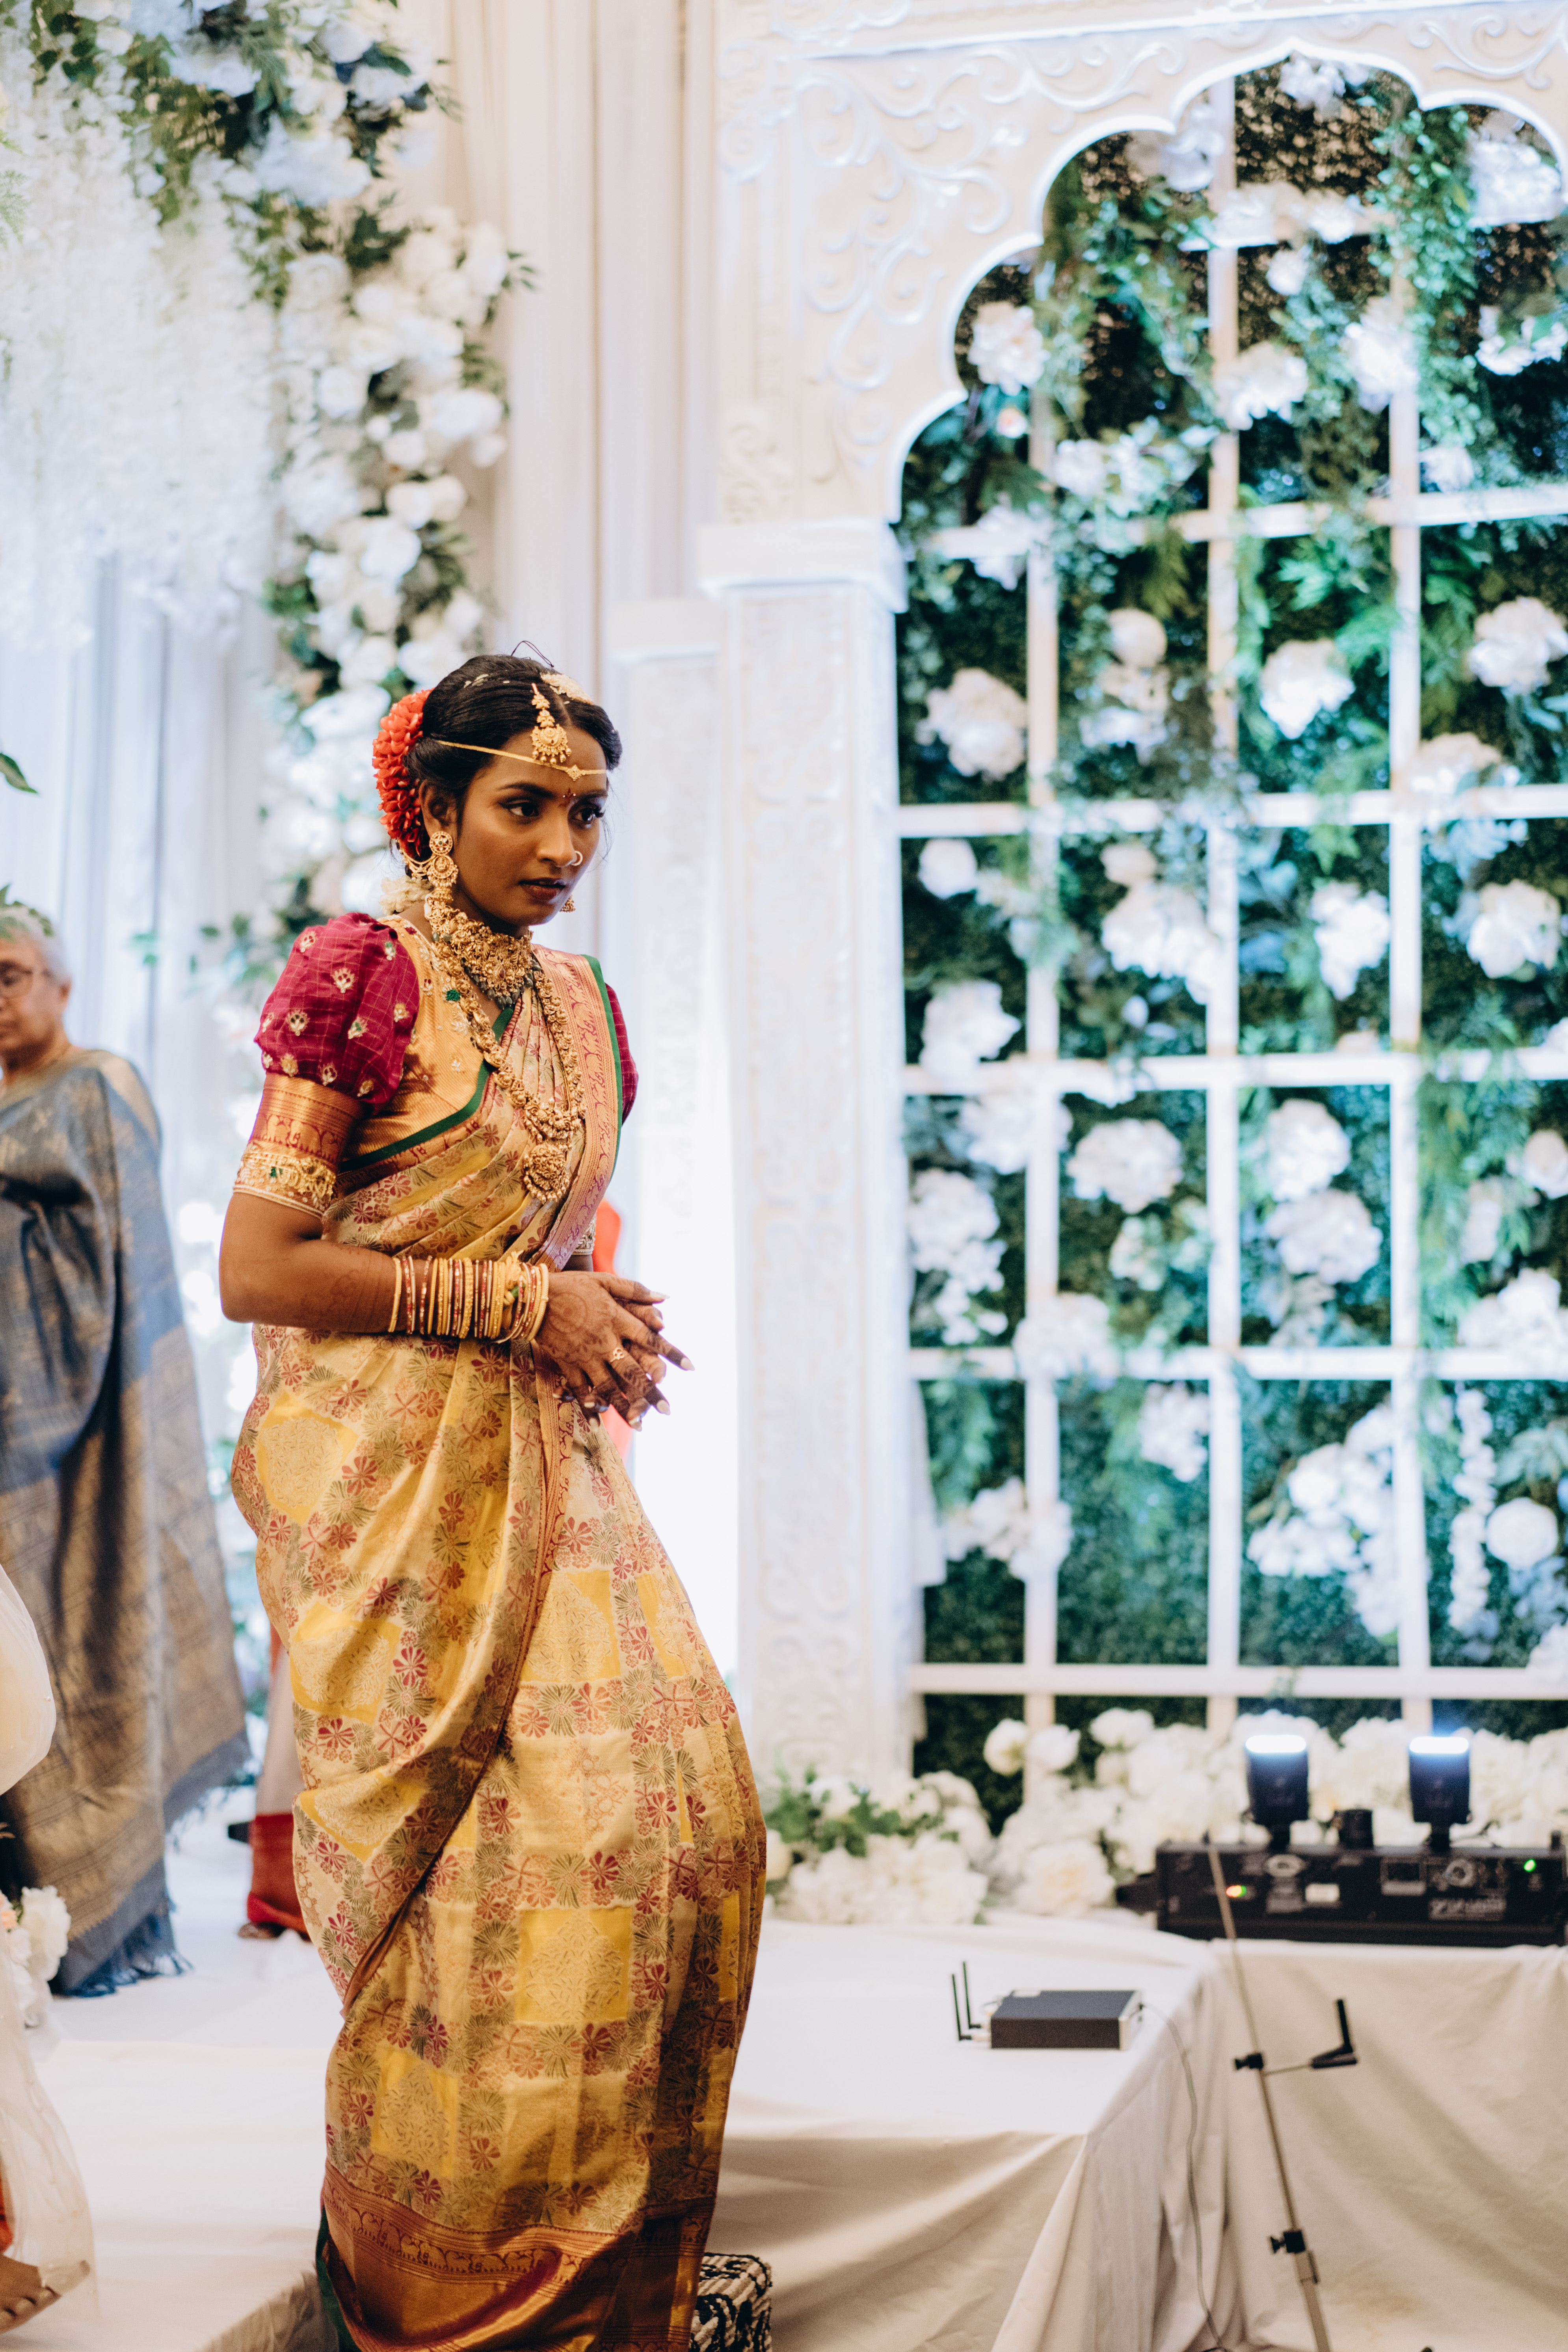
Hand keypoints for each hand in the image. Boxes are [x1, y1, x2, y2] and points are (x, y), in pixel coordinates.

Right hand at [531, 1272, 690, 1422]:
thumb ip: (636, 1290)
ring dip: (624, 1407)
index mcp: (617, 1320)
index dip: (672, 1353)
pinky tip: (597, 1425)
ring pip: (608, 1387)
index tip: (690, 1368)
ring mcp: (585, 1355)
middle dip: (651, 1392)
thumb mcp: (606, 1281)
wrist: (534, 1296)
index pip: (651, 1339)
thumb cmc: (573, 1286)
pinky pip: (580, 1390)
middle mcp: (604, 1341)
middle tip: (667, 1410)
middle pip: (632, 1371)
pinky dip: (588, 1408)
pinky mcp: (567, 1364)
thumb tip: (666, 1298)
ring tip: (639, 1425)